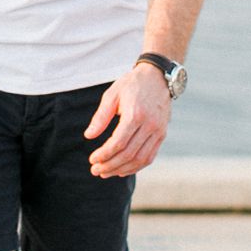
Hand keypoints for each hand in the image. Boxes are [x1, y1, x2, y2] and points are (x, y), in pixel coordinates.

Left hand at [84, 63, 171, 178]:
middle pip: (128, 154)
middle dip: (110, 165)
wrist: (158, 77)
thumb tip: (89, 136)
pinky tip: (122, 170)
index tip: (92, 160)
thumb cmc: (131, 84)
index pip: (118, 143)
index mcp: (135, 114)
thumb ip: (100, 117)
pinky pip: (150, 156)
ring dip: (122, 169)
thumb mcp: (112, 95)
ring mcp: (158, 131)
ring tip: (106, 172)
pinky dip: (136, 167)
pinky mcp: (162, 134)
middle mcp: (149, 125)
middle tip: (95, 170)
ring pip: (140, 159)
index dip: (104, 155)